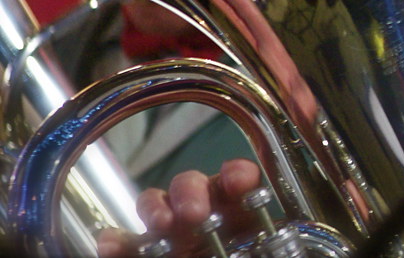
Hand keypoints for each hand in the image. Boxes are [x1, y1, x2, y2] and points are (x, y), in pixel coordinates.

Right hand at [97, 158, 262, 257]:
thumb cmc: (250, 253)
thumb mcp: (265, 243)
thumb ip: (265, 234)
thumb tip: (273, 223)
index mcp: (239, 209)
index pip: (237, 177)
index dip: (237, 173)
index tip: (239, 182)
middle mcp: (202, 213)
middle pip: (191, 183)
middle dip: (191, 190)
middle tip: (195, 213)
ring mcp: (169, 231)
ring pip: (155, 202)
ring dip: (156, 207)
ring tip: (160, 223)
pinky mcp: (141, 251)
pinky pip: (123, 241)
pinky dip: (116, 241)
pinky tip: (110, 245)